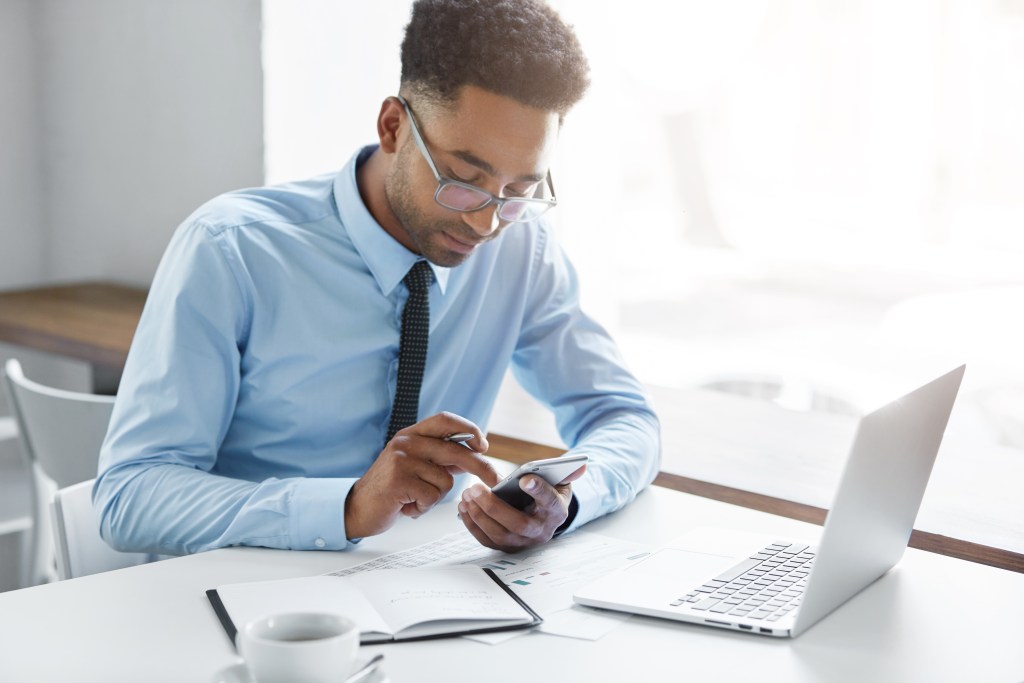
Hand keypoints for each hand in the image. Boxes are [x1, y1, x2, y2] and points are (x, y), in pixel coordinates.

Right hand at [344, 413, 498, 538]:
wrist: (357, 508)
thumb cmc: (390, 489)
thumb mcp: (416, 466)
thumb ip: (441, 458)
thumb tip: (474, 453)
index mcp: (411, 434)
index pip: (445, 420)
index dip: (469, 429)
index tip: (483, 445)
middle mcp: (406, 443)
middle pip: (455, 451)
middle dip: (480, 467)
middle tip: (495, 480)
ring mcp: (401, 460)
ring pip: (445, 480)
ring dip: (435, 497)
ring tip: (414, 498)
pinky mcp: (399, 480)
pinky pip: (432, 496)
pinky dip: (423, 508)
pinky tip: (407, 506)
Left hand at [458, 464, 585, 552]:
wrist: (544, 517)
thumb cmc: (549, 494)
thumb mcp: (559, 482)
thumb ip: (566, 472)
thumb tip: (580, 465)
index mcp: (556, 512)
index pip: (549, 502)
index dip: (538, 490)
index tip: (524, 478)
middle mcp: (541, 532)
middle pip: (518, 524)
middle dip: (494, 507)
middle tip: (475, 487)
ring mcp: (523, 543)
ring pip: (499, 535)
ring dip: (479, 515)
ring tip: (467, 494)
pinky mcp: (507, 548)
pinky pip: (487, 540)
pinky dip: (472, 524)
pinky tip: (464, 507)